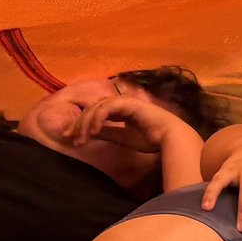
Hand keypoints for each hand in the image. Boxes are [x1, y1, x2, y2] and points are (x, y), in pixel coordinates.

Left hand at [72, 92, 189, 152]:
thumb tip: (89, 133)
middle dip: (79, 124)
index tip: (73, 140)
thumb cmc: (151, 138)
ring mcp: (124, 101)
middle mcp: (120, 102)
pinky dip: (98, 119)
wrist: (170, 137)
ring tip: (82, 138)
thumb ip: (107, 133)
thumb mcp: (122, 137)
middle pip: (91, 109)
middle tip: (71, 138)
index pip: (95, 113)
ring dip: (86, 123)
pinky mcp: (127, 103)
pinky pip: (106, 108)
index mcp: (120, 109)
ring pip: (96, 108)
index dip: (82, 125)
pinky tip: (94, 131)